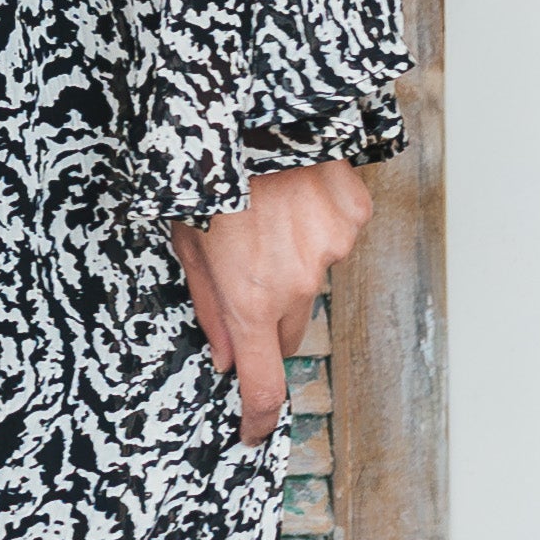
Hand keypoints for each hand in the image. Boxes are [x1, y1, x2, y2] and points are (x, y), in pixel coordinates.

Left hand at [170, 162, 374, 444]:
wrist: (253, 107)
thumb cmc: (206, 174)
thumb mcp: (185, 242)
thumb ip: (207, 305)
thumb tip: (226, 358)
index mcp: (249, 297)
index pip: (263, 380)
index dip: (257, 413)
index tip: (252, 431)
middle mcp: (297, 282)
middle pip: (289, 330)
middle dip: (268, 318)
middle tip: (244, 275)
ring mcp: (332, 249)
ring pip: (312, 277)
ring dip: (292, 261)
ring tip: (266, 212)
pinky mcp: (353, 215)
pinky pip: (334, 236)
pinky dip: (316, 223)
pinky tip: (294, 191)